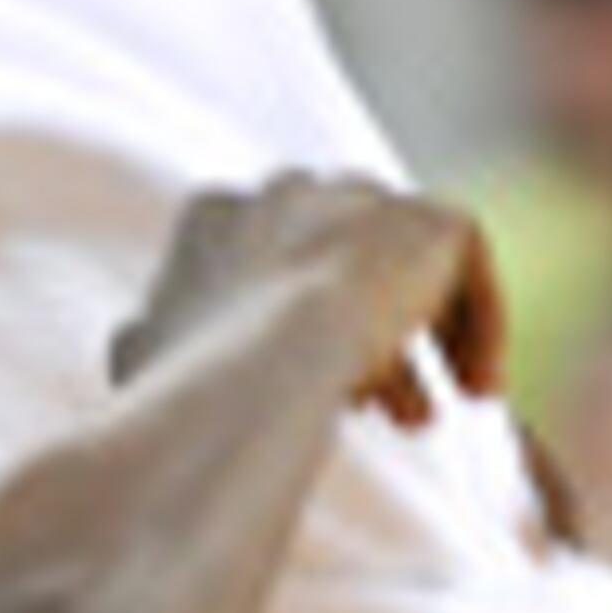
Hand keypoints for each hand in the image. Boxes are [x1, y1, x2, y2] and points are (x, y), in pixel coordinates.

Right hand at [112, 173, 506, 427]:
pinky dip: (478, 326)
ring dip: (414, 345)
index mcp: (212, 221)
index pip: (262, 268)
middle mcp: (288, 193)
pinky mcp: (426, 220)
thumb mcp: (139, 363)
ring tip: (423, 419)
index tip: (310, 400)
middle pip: (335, 268)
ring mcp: (360, 199)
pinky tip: (481, 389)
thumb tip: (130, 351)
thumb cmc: (187, 386)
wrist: (260, 366)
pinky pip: (464, 264)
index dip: (284, 336)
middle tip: (376, 415)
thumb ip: (143, 345)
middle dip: (356, 341)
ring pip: (399, 270)